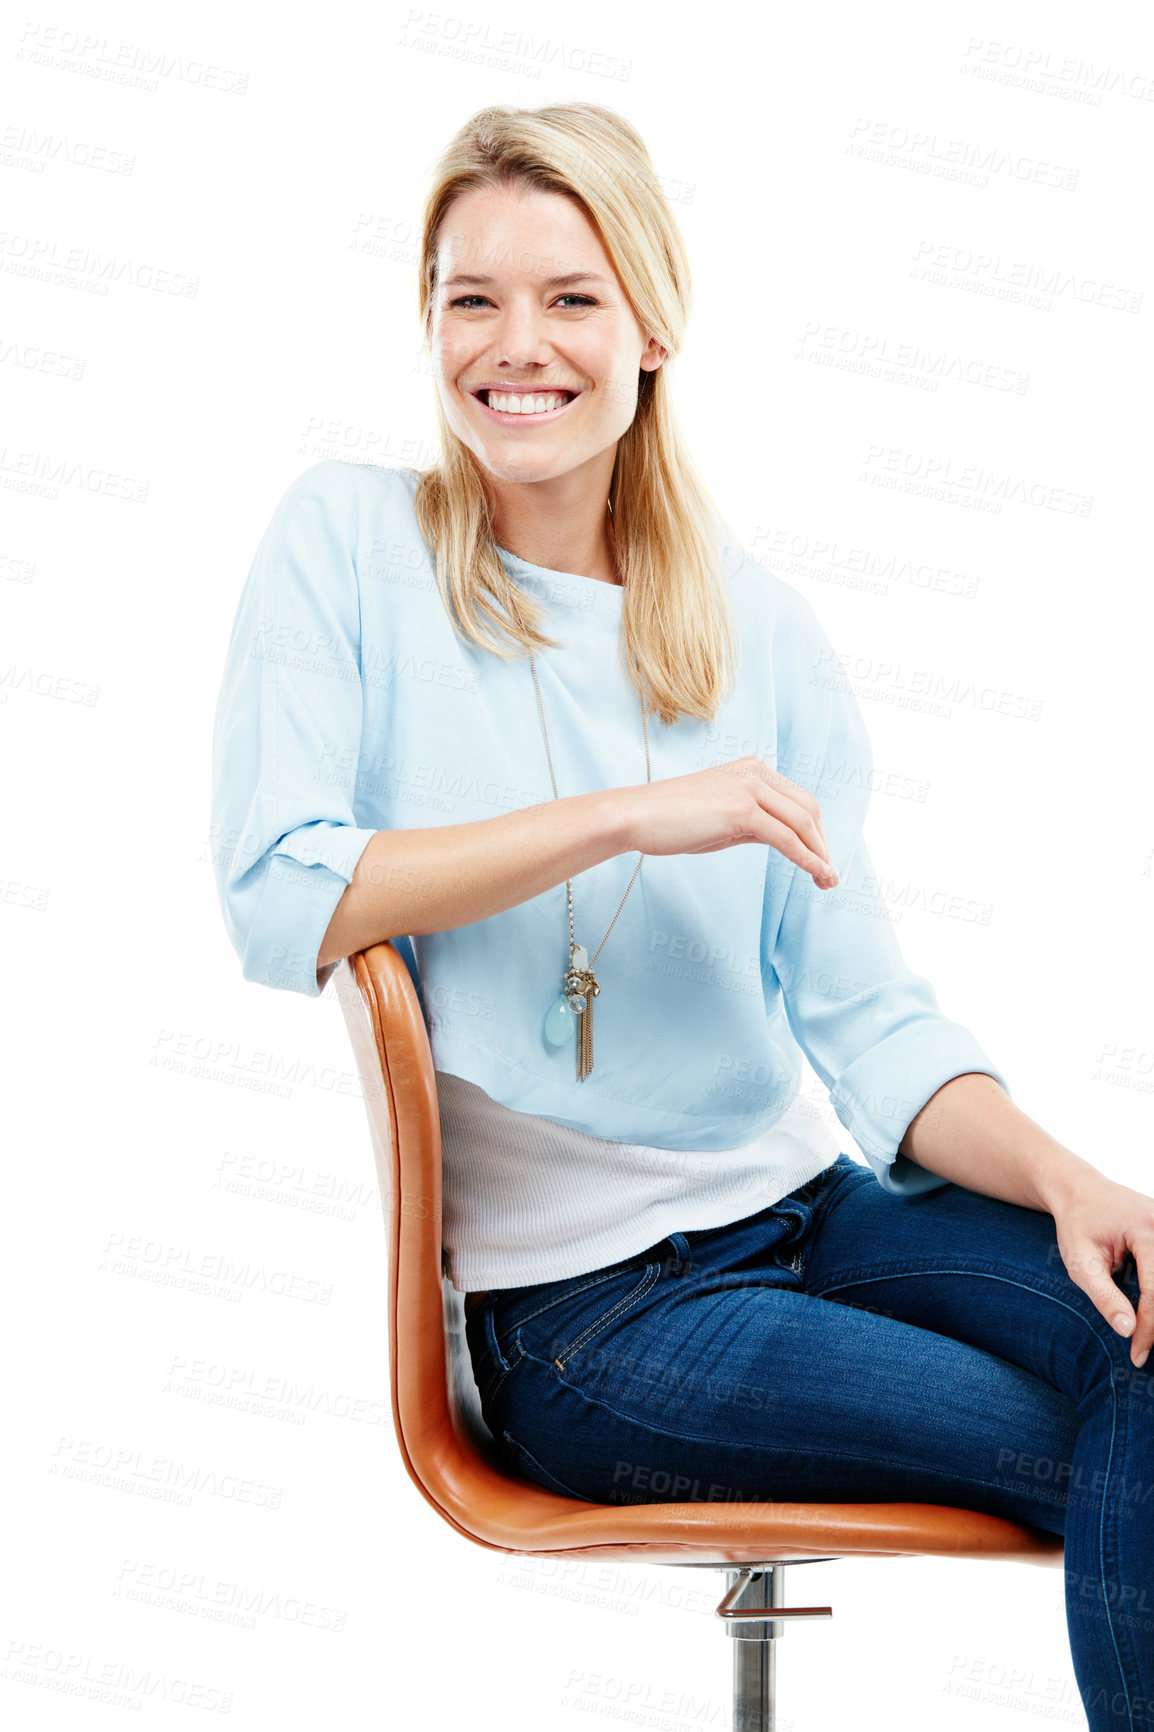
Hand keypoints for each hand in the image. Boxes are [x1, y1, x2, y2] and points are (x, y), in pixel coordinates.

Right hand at [615, 755, 838, 889]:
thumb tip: (782, 840)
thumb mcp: (721, 818)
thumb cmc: (670, 821)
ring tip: (827, 881)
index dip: (814, 833)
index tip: (821, 860)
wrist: (635, 816)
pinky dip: (807, 858)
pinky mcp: (742, 809)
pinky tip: (816, 875)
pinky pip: (786, 837)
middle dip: (823, 844)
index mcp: (752, 770)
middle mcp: (755, 772)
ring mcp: (749, 788)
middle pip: (808, 809)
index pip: (797, 801)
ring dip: (820, 854)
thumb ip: (753, 823)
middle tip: (829, 875)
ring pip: (802, 822)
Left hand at [1047, 1168, 1153, 1366]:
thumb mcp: (1081, 1262)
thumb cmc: (1076, 1223)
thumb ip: (1104, 1296)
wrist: (1078, 1189)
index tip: (1137, 1354)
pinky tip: (1148, 1314)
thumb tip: (1128, 1331)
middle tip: (1142, 1349)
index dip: (1149, 1327)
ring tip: (1145, 1335)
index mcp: (1144, 1230)